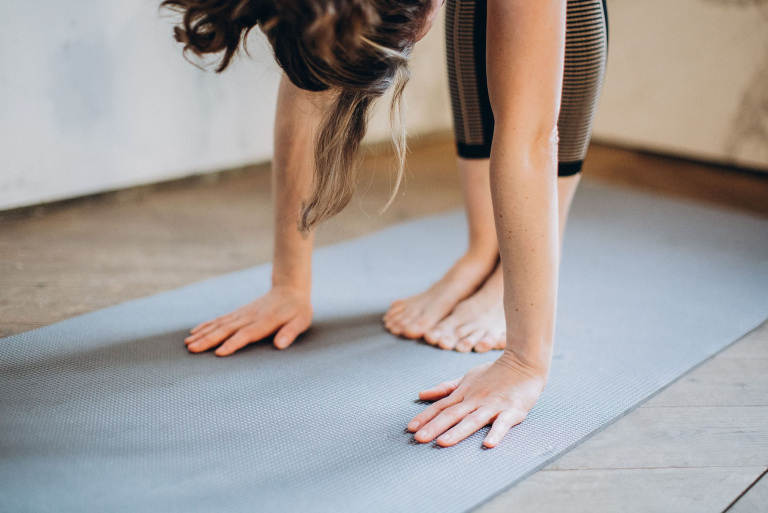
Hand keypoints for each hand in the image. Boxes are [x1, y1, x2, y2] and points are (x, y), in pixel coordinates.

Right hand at [184, 286, 312, 355]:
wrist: (290, 289)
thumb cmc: (297, 310)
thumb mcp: (301, 321)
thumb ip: (290, 333)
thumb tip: (280, 345)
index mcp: (265, 322)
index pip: (246, 334)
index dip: (233, 343)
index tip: (218, 353)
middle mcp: (249, 317)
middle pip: (226, 329)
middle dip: (208, 340)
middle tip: (192, 349)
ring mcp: (242, 314)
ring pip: (219, 324)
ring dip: (203, 333)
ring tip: (188, 343)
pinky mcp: (238, 313)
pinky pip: (219, 319)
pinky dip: (206, 325)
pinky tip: (194, 331)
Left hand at [406, 352, 547, 447]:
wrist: (524, 362)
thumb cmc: (495, 372)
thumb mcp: (467, 378)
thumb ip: (445, 388)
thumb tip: (421, 394)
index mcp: (464, 394)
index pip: (441, 406)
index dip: (425, 416)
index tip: (410, 428)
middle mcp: (475, 400)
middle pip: (452, 415)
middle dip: (434, 427)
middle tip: (419, 439)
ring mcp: (493, 405)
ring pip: (473, 420)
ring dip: (458, 431)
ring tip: (444, 442)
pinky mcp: (513, 410)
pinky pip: (503, 423)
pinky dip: (496, 432)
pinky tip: (488, 444)